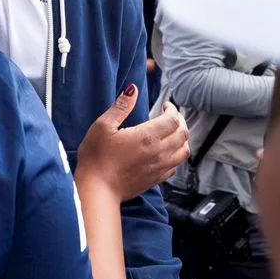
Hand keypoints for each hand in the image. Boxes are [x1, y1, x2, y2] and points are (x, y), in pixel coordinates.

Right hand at [76, 84, 189, 201]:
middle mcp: (159, 152)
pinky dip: (176, 156)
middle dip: (180, 121)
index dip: (172, 109)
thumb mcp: (102, 126)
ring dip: (182, 139)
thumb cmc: (96, 157)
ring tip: (173, 133)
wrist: (97, 189)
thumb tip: (132, 89)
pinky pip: (175, 167)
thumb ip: (120, 107)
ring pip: (184, 151)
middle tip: (171, 116)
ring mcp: (159, 168)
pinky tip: (166, 153)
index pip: (172, 120)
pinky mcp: (155, 179)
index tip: (166, 105)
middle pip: (183, 134)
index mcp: (147, 137)